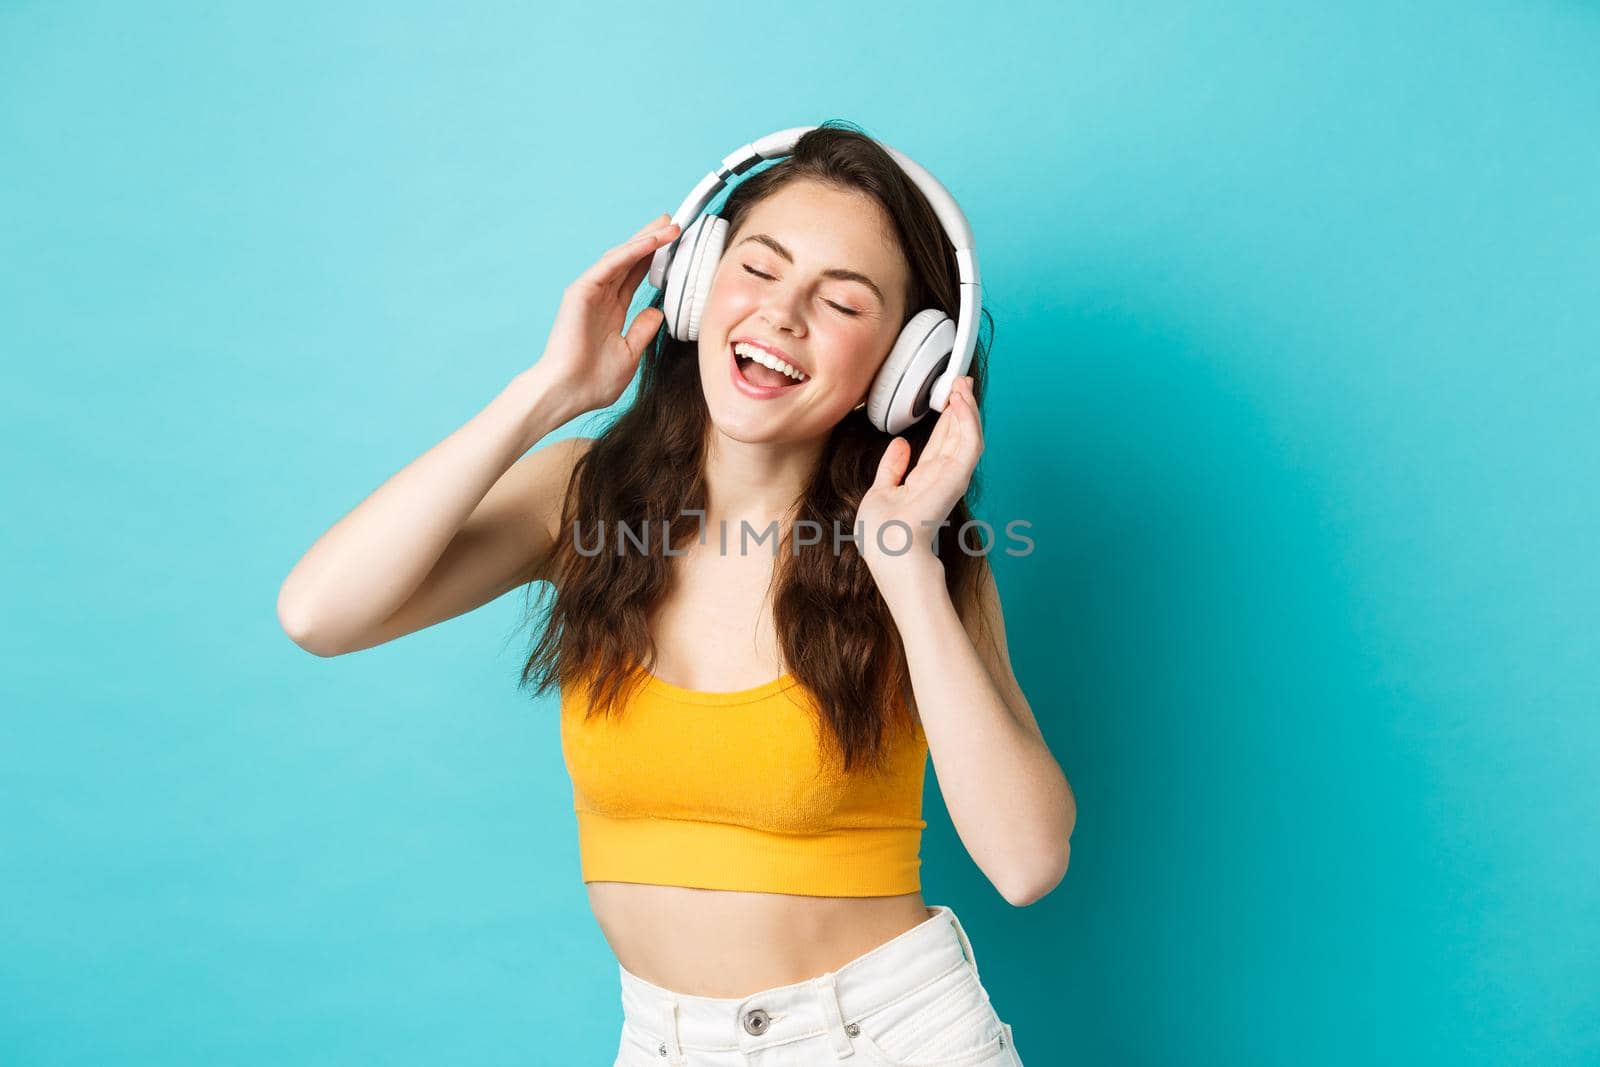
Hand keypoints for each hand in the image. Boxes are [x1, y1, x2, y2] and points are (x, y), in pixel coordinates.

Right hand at [529, 213, 680, 416]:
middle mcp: (600, 297)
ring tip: (669, 224)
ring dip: (646, 239)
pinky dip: (632, 251)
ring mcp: (589, 292)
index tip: (675, 244)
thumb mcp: (629, 354)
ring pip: (621, 256)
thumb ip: (643, 330)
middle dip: (651, 239)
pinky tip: (652, 240)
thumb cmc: (593, 382)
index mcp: (611, 311)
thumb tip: (657, 312)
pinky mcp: (581, 291)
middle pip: (630, 260)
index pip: (635, 276)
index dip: (654, 258)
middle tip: (673, 222)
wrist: (568, 393)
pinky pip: (610, 265)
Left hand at [855, 374, 982, 580]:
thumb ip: (892, 469)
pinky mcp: (958, 476)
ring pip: (966, 434)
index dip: (944, 420)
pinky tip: (963, 399)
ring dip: (966, 406)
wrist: (890, 556)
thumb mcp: (879, 494)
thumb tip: (900, 444)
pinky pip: (970, 442)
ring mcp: (952, 478)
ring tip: (963, 382)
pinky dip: (969, 418)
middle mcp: (941, 478)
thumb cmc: (882, 538)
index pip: (939, 444)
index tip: (945, 395)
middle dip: (959, 406)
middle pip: (955, 435)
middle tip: (961, 380)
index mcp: (924, 482)